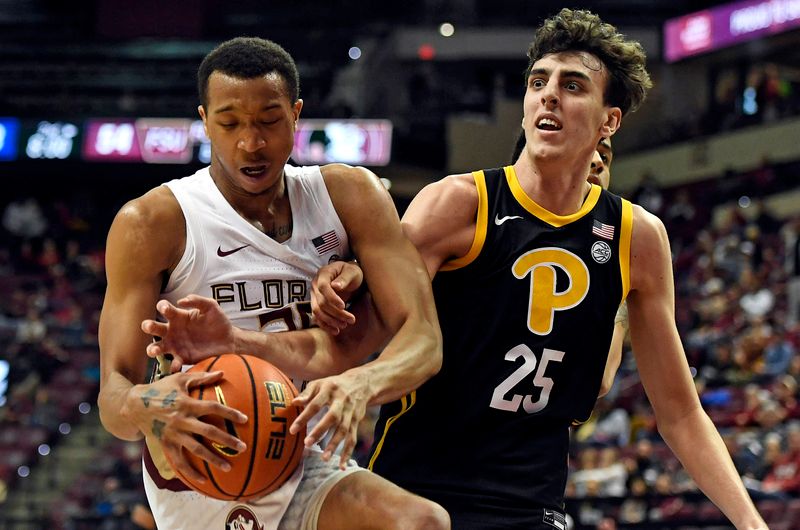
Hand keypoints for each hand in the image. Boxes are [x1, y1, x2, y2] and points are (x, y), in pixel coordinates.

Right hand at [126, 370, 247, 483]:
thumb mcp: (180, 379)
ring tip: (229, 467)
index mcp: (187, 404)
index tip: (244, 419)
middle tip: (243, 447)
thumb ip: (202, 377)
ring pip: (196, 449)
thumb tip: (222, 372)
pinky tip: (203, 480)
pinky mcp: (166, 444)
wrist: (134, 405)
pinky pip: (180, 462)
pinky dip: (190, 472)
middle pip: (209, 432)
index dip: (229, 413)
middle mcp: (182, 420)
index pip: (213, 408)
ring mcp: (174, 434)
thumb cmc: (161, 389)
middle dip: (227, 440)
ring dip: (213, 459)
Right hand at [141, 295, 235, 372]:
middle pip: (154, 328)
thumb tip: (181, 300)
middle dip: (148, 326)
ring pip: (157, 347)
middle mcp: (173, 330)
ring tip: (155, 350)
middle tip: (149, 326)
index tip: (166, 309)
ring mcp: (175, 345)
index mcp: (178, 316)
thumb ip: (198, 301)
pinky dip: (173, 365)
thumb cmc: (218, 321)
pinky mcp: (182, 358)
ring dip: (153, 349)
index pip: (164, 308)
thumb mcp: (211, 307)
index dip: (162, 307)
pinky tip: (176, 366)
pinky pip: (174, 362)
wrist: (229, 340)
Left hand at [289, 371, 368, 467]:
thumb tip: (294, 403)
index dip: (304, 417)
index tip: (293, 430)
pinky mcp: (356, 422)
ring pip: (344, 430)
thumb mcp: (320, 383)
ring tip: (324, 458)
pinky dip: (348, 452)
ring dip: (335, 444)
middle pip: (332, 417)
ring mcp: (351, 413)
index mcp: (330, 390)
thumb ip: (307, 393)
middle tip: (307, 443)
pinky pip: (353, 438)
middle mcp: (342, 401)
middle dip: (320, 431)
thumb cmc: (334, 385)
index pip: (315, 404)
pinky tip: (342, 466)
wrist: (361, 383)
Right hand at [311, 260, 362, 334]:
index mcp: (323, 274)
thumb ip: (344, 278)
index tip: (344, 306)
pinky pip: (317, 317)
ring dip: (330, 321)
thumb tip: (335, 286)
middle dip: (336, 313)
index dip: (332, 298)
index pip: (323, 287)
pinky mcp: (316, 305)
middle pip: (321, 303)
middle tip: (351, 320)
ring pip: (318, 312)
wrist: (348, 276)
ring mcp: (314, 296)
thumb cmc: (351, 272)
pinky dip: (325, 325)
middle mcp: (315, 285)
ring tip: (344, 325)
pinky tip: (335, 331)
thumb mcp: (352, 271)